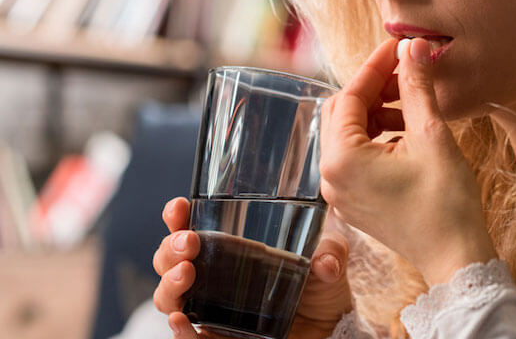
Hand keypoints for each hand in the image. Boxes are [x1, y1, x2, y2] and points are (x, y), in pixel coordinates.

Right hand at [152, 197, 353, 338]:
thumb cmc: (320, 285)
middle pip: (170, 260)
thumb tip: (326, 263)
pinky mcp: (219, 338)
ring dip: (169, 284)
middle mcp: (213, 275)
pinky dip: (179, 331)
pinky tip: (179, 319)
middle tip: (188, 242)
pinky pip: (190, 338)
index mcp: (231, 247)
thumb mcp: (328, 258)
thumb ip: (330, 253)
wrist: (330, 327)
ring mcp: (212, 308)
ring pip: (170, 297)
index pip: (191, 227)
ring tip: (186, 273)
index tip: (179, 206)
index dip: (178, 217)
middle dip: (170, 248)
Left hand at [319, 38, 496, 285]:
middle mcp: (330, 176)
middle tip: (405, 73)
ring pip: (349, 134)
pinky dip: (377, 138)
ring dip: (376, 113)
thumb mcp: (431, 134)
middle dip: (373, 89)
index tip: (398, 47)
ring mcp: (340, 192)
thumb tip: (413, 47)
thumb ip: (416, 86)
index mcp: (341, 158)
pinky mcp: (354, 201)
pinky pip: (355, 157)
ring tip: (411, 105)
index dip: (375, 67)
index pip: (349, 96)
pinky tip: (406, 133)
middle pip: (343, 113)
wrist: (456, 257)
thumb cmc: (444, 202)